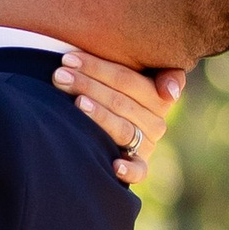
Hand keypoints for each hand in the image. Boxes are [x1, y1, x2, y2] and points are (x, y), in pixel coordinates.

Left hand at [56, 46, 184, 184]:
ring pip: (122, 129)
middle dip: (87, 85)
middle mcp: (156, 122)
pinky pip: (139, 171)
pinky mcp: (140, 166)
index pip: (126, 79)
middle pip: (120, 102)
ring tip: (76, 102)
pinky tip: (114, 166)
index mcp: (157, 96)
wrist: (113, 124)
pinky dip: (128, 169)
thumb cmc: (115, 90)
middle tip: (59, 76)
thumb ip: (161, 72)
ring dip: (98, 115)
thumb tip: (169, 94)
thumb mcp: (137, 74)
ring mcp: (147, 144)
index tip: (69, 59)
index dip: (97, 67)